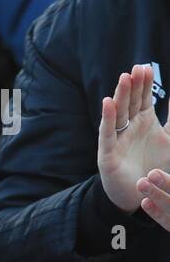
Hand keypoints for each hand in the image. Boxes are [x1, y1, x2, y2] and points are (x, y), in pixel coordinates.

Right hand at [98, 64, 169, 212]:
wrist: (142, 194)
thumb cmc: (154, 166)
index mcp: (144, 121)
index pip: (143, 98)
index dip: (144, 84)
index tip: (146, 67)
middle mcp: (129, 127)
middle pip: (131, 102)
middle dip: (133, 85)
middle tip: (137, 68)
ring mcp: (117, 138)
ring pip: (118, 113)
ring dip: (120, 96)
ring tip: (124, 79)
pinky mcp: (108, 153)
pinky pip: (107, 133)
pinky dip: (107, 118)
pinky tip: (107, 103)